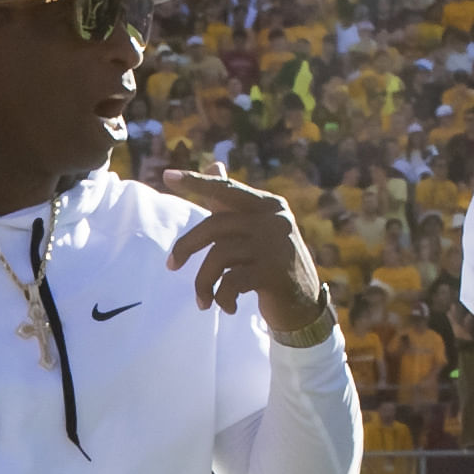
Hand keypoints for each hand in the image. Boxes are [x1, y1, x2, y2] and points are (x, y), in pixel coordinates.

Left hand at [152, 167, 334, 345]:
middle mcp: (274, 220)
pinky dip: (222, 297)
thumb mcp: (255, 231)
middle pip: (215, 225)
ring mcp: (275, 246)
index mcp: (269, 205)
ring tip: (203, 301)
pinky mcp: (274, 273)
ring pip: (219, 256)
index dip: (197, 183)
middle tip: (171, 266)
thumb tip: (214, 165)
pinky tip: (228, 308)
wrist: (306, 307)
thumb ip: (233, 203)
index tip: (167, 176)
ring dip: (203, 282)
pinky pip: (231, 282)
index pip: (227, 190)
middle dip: (186, 246)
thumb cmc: (273, 266)